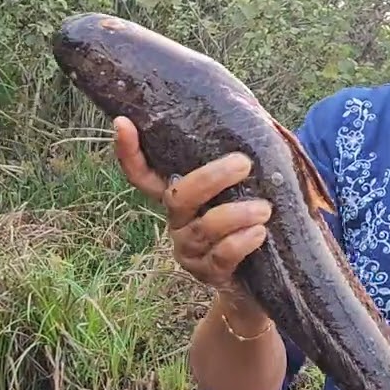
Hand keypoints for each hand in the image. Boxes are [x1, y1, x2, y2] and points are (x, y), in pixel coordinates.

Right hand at [112, 116, 271, 295]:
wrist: (265, 275)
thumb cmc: (255, 216)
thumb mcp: (249, 184)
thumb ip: (243, 156)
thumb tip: (253, 114)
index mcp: (180, 194)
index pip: (142, 173)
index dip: (129, 151)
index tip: (123, 123)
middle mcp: (177, 221)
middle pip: (177, 196)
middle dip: (209, 178)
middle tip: (243, 164)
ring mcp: (191, 249)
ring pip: (204, 227)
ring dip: (235, 214)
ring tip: (264, 208)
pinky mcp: (210, 273)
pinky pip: (221, 256)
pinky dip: (241, 242)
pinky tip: (259, 232)